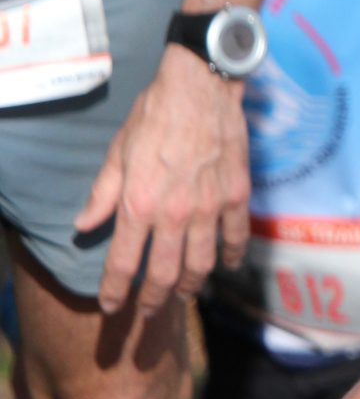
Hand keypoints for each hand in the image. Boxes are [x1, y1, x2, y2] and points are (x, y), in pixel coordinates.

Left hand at [75, 45, 251, 314]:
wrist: (201, 86)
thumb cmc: (154, 114)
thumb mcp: (118, 152)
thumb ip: (102, 194)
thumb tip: (84, 225)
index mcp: (139, 204)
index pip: (124, 263)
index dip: (115, 291)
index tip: (111, 307)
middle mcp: (175, 214)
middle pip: (165, 275)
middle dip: (152, 300)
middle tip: (146, 312)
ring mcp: (211, 208)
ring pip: (202, 265)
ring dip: (191, 286)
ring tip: (183, 294)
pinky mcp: (237, 196)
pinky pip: (237, 238)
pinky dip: (232, 256)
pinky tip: (227, 264)